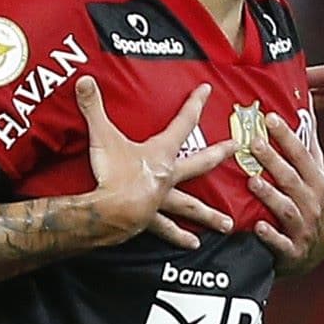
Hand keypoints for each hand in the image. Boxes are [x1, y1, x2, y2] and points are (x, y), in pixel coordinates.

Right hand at [76, 77, 236, 247]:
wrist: (110, 210)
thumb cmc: (111, 173)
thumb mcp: (102, 136)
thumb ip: (94, 107)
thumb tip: (86, 80)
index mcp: (161, 154)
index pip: (182, 123)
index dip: (194, 104)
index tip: (207, 90)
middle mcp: (168, 176)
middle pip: (199, 164)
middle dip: (219, 154)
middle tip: (237, 150)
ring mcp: (161, 199)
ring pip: (190, 206)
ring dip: (208, 214)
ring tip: (226, 224)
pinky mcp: (150, 219)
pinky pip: (167, 228)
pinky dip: (179, 236)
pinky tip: (193, 244)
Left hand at [245, 111, 323, 274]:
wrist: (314, 253)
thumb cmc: (311, 209)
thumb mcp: (315, 179)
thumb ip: (308, 148)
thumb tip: (306, 111)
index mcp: (317, 183)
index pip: (302, 155)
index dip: (287, 136)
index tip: (270, 117)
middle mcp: (313, 203)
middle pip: (292, 178)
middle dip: (274, 160)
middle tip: (254, 143)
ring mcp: (303, 227)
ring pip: (287, 209)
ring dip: (270, 195)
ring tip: (253, 180)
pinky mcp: (292, 250)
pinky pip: (281, 242)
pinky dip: (270, 235)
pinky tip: (258, 226)